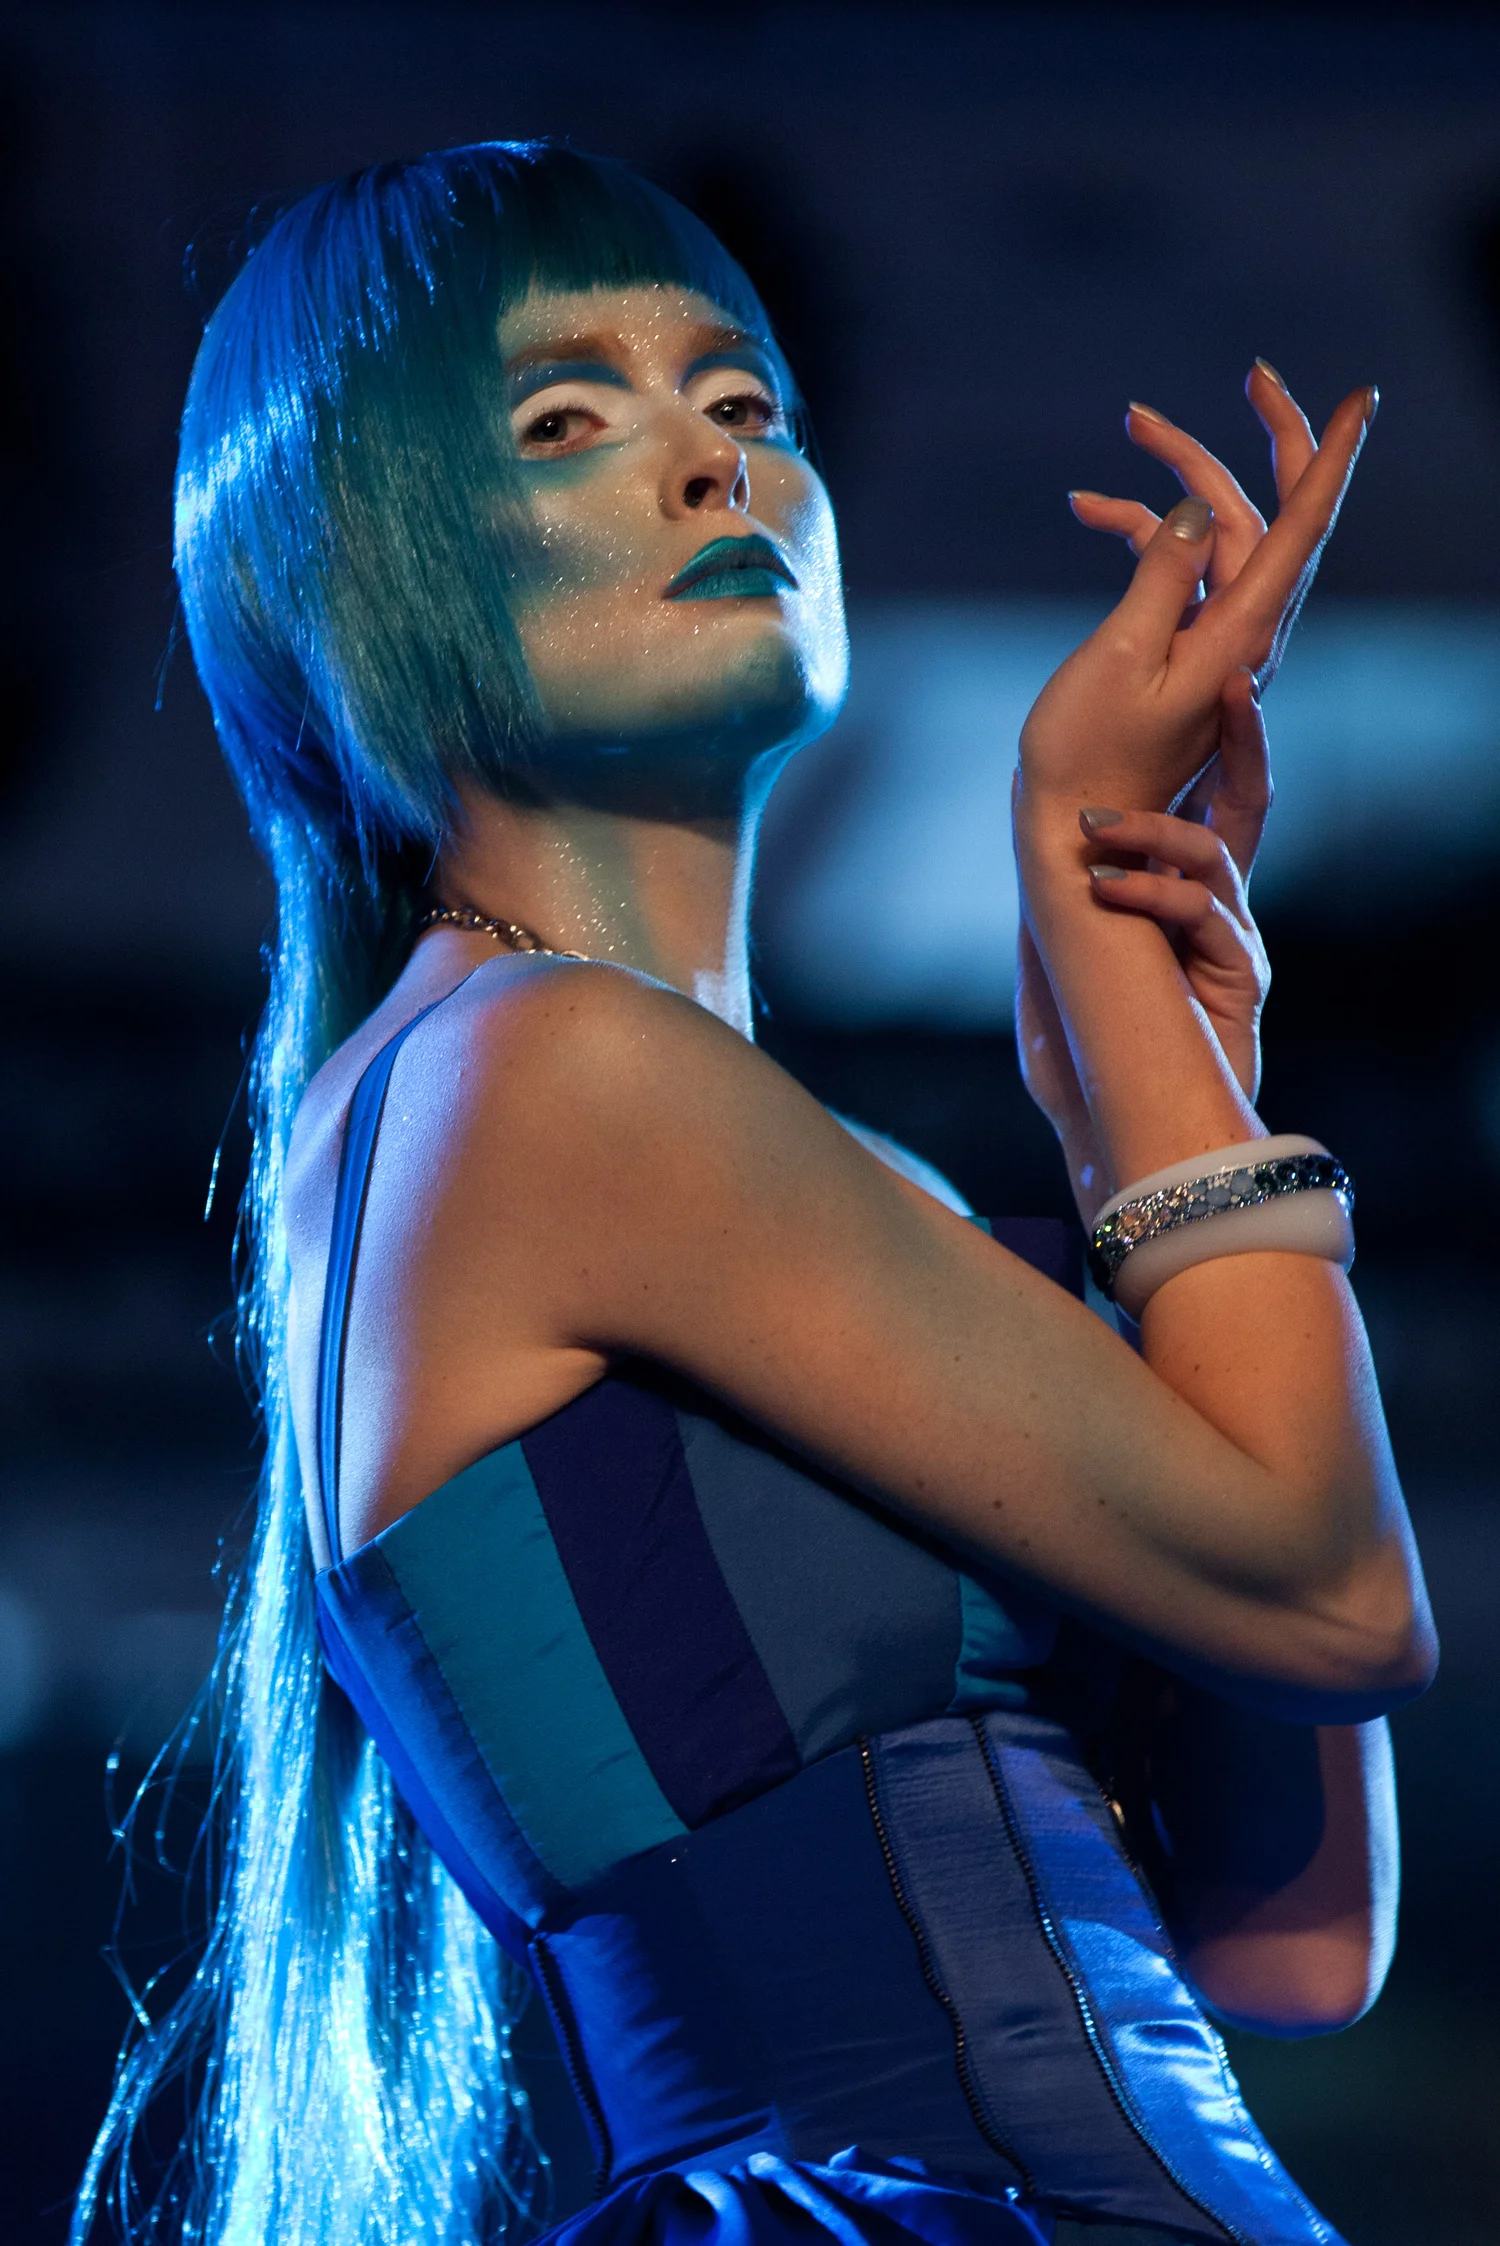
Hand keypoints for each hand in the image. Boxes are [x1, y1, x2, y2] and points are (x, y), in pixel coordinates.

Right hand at [1017, 365, 1372, 819]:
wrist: (1075, 834)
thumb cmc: (1086, 754)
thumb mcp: (1119, 655)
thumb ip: (1165, 572)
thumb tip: (1203, 506)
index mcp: (1241, 636)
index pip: (1304, 528)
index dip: (1330, 457)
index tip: (1360, 399)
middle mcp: (1242, 637)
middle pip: (1269, 516)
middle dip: (1257, 440)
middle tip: (1253, 371)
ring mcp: (1214, 647)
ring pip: (1219, 536)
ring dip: (1179, 480)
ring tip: (1131, 429)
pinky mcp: (1180, 657)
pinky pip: (1180, 573)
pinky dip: (1143, 534)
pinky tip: (1091, 512)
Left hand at [1080, 664, 1271, 1101]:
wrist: (1118, 1142)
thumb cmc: (1084, 1063)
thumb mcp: (1062, 964)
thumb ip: (1063, 907)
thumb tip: (1029, 841)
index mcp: (1181, 899)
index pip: (1205, 802)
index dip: (1209, 744)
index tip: (1198, 684)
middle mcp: (1218, 912)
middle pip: (1244, 807)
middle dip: (1239, 742)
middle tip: (1229, 686)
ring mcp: (1232, 944)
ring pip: (1212, 857)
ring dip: (1153, 831)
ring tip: (1094, 827)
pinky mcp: (1238, 980)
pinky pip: (1202, 915)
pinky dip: (1154, 894)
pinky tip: (1109, 889)